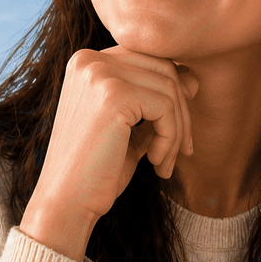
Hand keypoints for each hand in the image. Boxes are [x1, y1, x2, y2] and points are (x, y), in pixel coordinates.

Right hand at [19, 46, 196, 260]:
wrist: (67, 201)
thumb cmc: (97, 168)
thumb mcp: (131, 128)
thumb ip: (155, 102)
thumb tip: (193, 79)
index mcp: (86, 62)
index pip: (149, 61)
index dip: (172, 96)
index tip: (176, 134)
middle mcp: (89, 60)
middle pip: (163, 69)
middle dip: (181, 113)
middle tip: (181, 151)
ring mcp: (99, 74)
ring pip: (169, 89)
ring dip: (177, 130)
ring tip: (163, 162)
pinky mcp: (113, 95)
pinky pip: (165, 108)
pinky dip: (170, 139)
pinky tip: (154, 163)